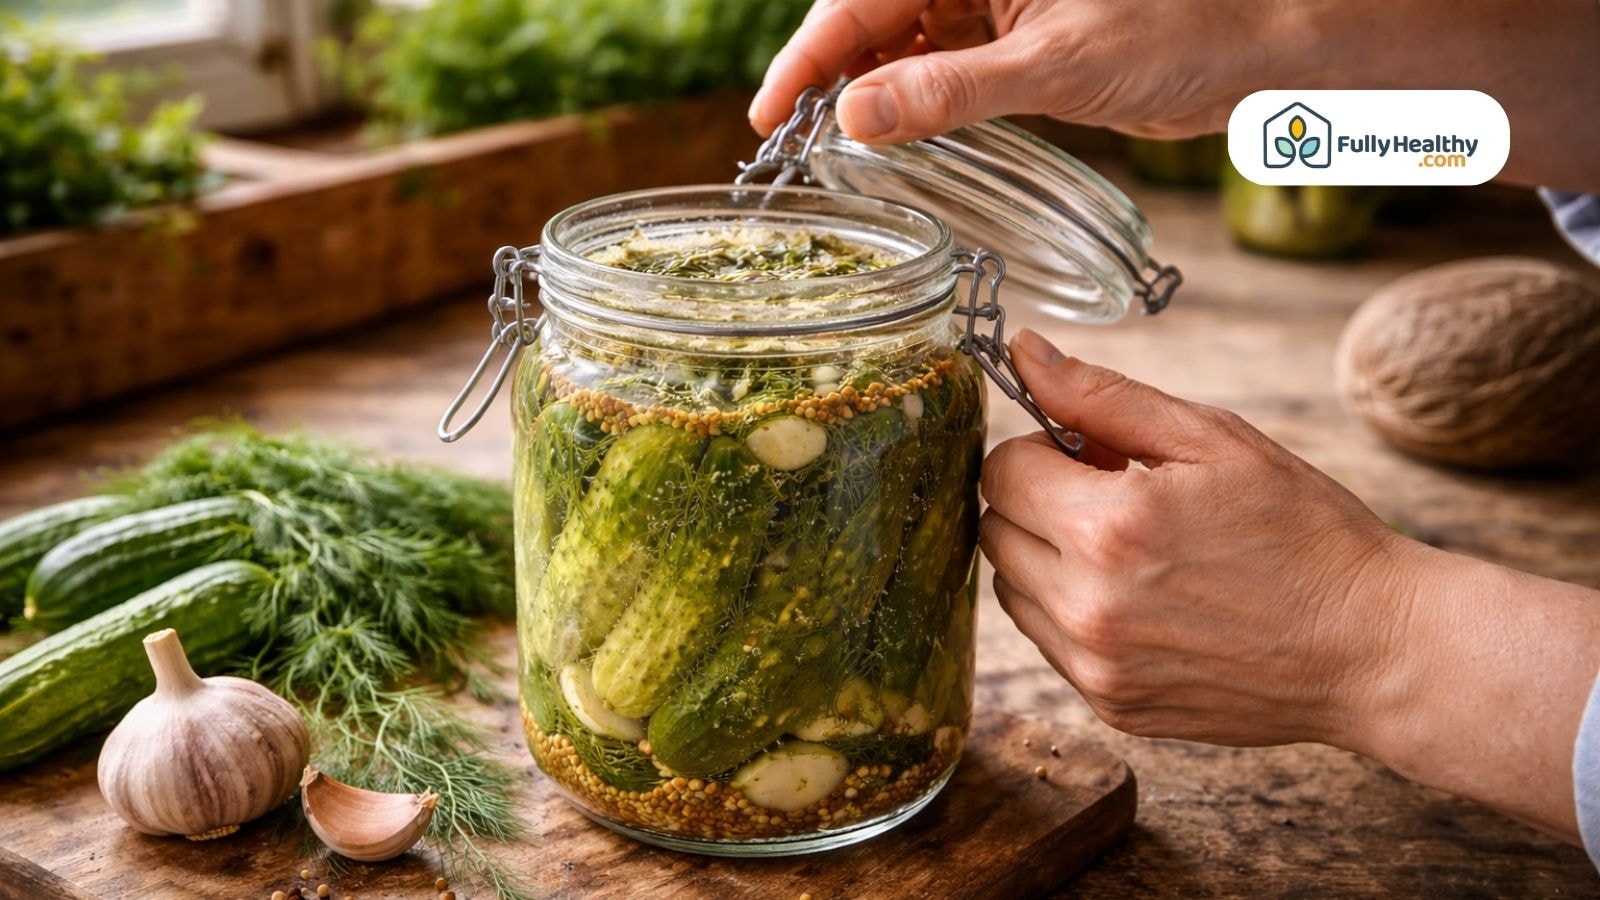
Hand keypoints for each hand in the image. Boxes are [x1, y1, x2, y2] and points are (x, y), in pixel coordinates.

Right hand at [751, 0, 1282, 142]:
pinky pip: (940, 70)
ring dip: (869, 94)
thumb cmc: (1186, 28)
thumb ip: (952, 90)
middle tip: (791, 140)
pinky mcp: (1014, 43)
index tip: (769, 113)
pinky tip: (896, 139)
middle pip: (873, 16)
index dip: (809, 55)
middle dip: (830, 74)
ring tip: (837, 149)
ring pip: (901, 45)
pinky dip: (913, 104)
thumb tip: (857, 115)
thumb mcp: (1059, 63)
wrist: (1259, 56)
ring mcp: (994, 6)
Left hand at [979, 329, 1412, 748]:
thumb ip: (1104, 396)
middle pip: (995, 530)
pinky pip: (1048, 642)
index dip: (1041, 450)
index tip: (1092, 454)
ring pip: (1012, 590)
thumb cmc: (1307, 534)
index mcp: (1107, 528)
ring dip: (1048, 559)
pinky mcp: (1111, 704)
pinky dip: (1074, 612)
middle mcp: (1087, 605)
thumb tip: (1023, 352)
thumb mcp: (1215, 439)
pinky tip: (1144, 600)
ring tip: (1133, 551)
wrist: (1374, 649)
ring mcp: (1096, 665)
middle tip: (1114, 496)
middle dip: (1039, 501)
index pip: (1000, 471)